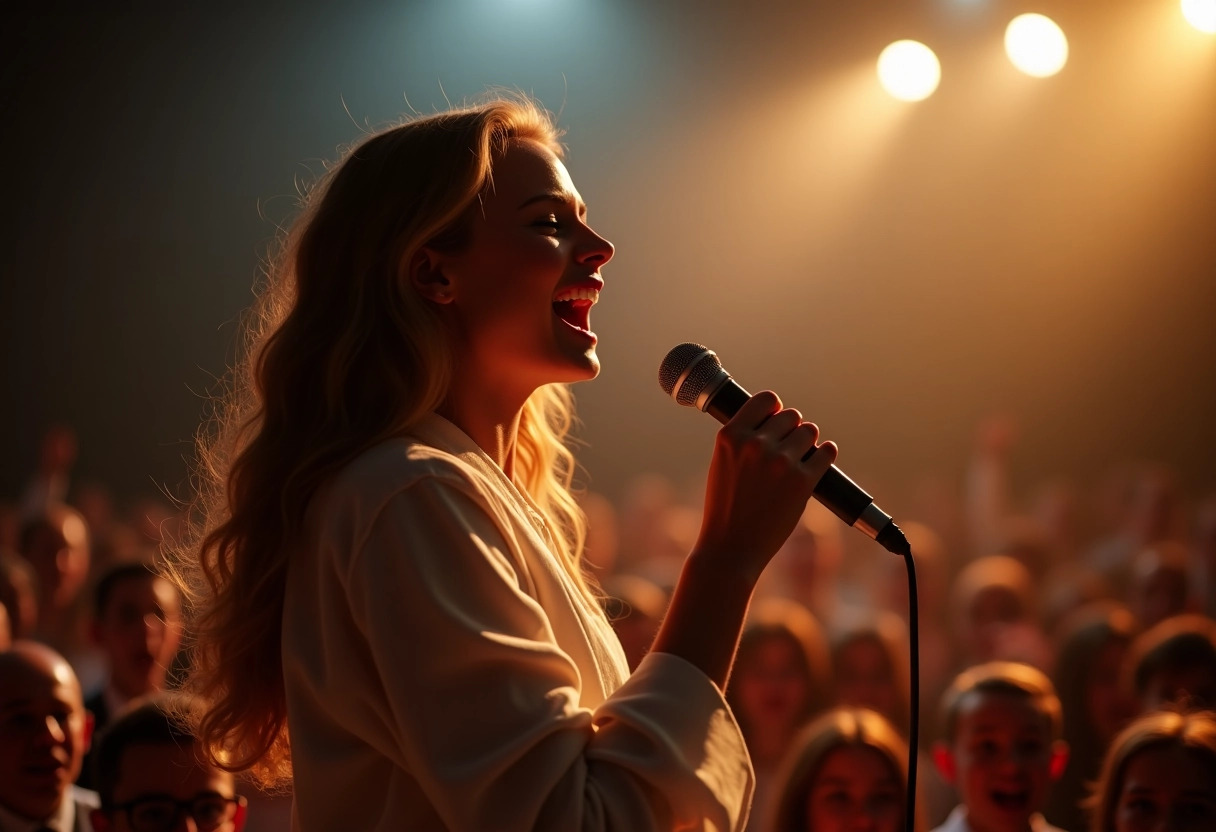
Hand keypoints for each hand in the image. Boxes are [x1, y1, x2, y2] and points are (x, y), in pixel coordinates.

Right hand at [692, 391, 837, 583]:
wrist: (731, 547)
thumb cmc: (726, 506)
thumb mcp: (722, 463)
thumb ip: (743, 438)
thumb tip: (777, 417)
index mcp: (730, 436)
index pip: (766, 400)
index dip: (775, 409)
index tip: (776, 420)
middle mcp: (755, 444)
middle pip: (792, 416)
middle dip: (792, 431)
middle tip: (787, 451)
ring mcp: (780, 462)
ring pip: (810, 432)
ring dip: (808, 443)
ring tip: (799, 461)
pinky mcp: (802, 481)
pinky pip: (827, 452)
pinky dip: (826, 455)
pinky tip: (819, 461)